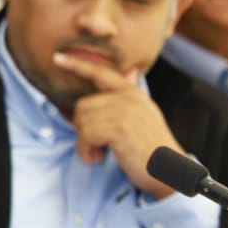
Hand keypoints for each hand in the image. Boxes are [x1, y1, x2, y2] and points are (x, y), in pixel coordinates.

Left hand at [53, 52, 183, 198]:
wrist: (170, 169)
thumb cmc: (152, 147)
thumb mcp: (144, 114)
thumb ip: (130, 95)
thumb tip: (130, 71)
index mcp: (132, 93)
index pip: (101, 72)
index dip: (78, 65)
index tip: (57, 58)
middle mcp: (128, 98)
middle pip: (83, 106)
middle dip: (82, 130)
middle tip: (96, 147)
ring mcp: (125, 112)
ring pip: (82, 121)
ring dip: (84, 144)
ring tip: (98, 154)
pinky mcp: (119, 129)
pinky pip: (86, 134)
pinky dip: (86, 151)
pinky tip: (97, 159)